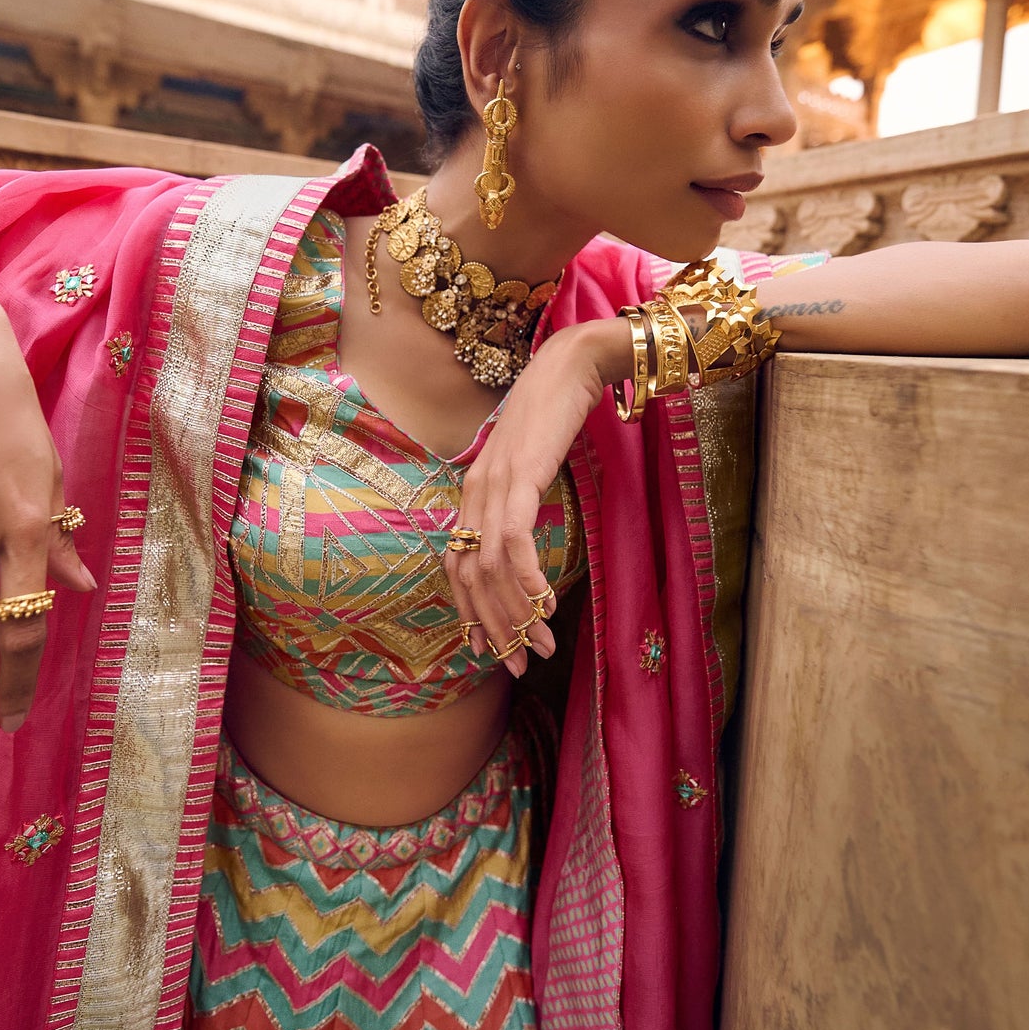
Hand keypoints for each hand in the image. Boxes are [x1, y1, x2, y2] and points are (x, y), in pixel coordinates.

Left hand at [444, 318, 629, 674]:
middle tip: (523, 663)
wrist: (571, 366)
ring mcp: (493, 484)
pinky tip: (545, 605)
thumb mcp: (530, 465)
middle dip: (496, 628)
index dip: (470, 613)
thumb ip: (520, 500)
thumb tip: (526, 542)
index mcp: (474, 492)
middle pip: (471, 577)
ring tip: (543, 645)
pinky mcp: (520, 477)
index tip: (490, 649)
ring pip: (492, 567)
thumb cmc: (556, 414)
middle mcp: (475, 492)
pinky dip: (528, 579)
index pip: (457, 566)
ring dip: (517, 614)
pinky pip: (515, 540)